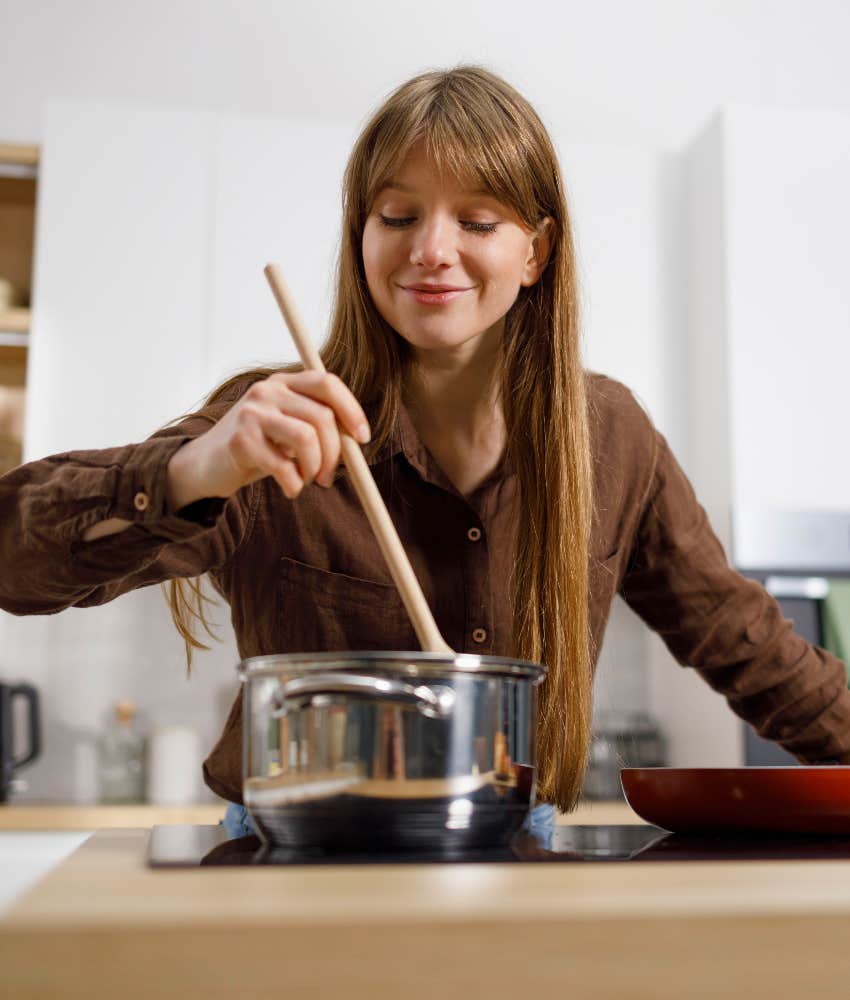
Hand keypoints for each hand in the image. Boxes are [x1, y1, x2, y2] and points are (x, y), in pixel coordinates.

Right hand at [166, 371, 370, 509]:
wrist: (206, 465)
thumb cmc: (258, 449)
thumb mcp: (290, 430)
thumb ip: (319, 426)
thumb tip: (357, 441)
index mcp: (284, 383)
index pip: (328, 384)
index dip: (352, 410)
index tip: (362, 439)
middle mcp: (268, 391)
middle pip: (322, 416)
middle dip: (335, 454)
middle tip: (327, 477)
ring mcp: (252, 413)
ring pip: (307, 438)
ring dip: (315, 468)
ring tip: (307, 480)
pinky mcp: (240, 440)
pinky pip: (284, 466)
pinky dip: (295, 484)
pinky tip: (290, 489)